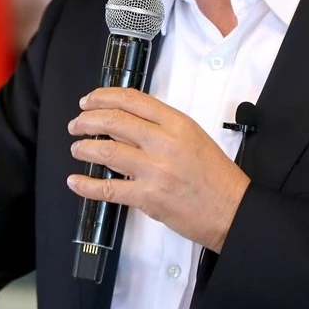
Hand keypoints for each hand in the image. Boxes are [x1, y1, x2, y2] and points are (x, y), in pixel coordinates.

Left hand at [66, 87, 249, 253]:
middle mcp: (164, 143)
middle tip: (76, 125)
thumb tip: (126, 119)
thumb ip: (162, 126)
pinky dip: (87, 185)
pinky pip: (109, 189)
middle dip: (87, 121)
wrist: (232, 211)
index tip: (88, 101)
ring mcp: (155, 171)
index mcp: (177, 124)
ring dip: (84, 149)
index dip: (102, 97)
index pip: (131, 100)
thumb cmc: (216, 176)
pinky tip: (76, 181)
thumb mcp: (193, 136)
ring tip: (77, 149)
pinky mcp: (148, 197)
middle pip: (113, 121)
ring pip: (107, 152)